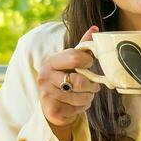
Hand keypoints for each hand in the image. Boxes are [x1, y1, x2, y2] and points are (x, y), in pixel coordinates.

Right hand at [38, 25, 100, 140]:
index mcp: (51, 61)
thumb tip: (95, 29)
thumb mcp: (71, 61)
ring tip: (83, 94)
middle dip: (91, 85)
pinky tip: (76, 104)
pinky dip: (83, 107)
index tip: (89, 64)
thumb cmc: (65, 78)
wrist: (52, 105)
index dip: (88, 61)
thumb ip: (83, 46)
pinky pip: (79, 109)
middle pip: (80, 81)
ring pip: (82, 97)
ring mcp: (47, 95)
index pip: (75, 57)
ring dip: (88, 97)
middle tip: (92, 85)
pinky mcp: (52, 110)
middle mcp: (45, 77)